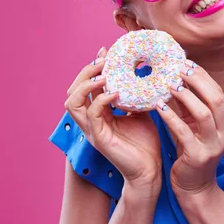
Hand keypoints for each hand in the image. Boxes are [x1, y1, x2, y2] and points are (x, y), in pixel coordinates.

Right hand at [64, 47, 161, 191]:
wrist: (150, 171)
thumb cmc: (145, 144)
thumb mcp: (140, 112)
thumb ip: (136, 95)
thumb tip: (144, 73)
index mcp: (98, 114)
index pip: (85, 87)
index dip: (91, 68)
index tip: (106, 52)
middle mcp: (90, 121)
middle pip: (72, 91)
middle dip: (86, 72)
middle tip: (103, 60)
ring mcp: (92, 130)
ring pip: (73, 102)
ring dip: (87, 84)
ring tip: (104, 74)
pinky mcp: (99, 139)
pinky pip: (92, 114)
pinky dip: (101, 99)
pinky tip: (117, 92)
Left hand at [154, 60, 223, 197]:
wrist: (194, 187)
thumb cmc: (191, 151)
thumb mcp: (192, 125)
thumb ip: (187, 105)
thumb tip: (173, 76)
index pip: (217, 92)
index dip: (202, 76)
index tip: (185, 62)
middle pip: (216, 99)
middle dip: (197, 81)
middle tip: (178, 68)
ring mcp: (214, 146)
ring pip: (204, 114)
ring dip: (186, 96)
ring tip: (169, 84)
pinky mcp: (198, 157)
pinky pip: (184, 132)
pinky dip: (171, 117)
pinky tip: (158, 106)